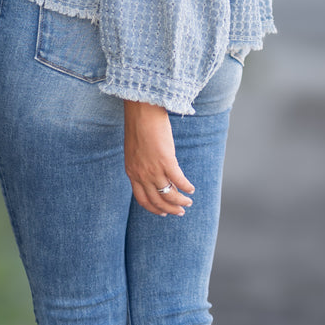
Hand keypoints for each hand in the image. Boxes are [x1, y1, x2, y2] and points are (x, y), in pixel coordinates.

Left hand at [123, 100, 194, 215]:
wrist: (142, 112)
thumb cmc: (139, 127)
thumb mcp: (135, 151)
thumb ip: (142, 165)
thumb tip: (155, 174)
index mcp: (132, 172)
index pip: (142, 199)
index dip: (154, 209)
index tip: (163, 212)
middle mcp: (141, 174)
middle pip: (157, 200)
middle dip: (170, 209)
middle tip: (180, 212)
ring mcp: (153, 169)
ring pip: (169, 194)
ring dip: (180, 201)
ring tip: (188, 202)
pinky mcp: (166, 161)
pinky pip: (179, 180)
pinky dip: (186, 187)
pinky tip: (192, 189)